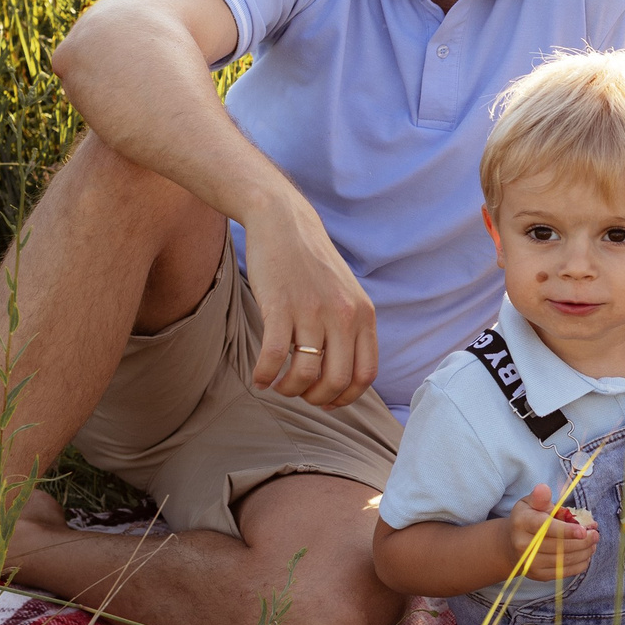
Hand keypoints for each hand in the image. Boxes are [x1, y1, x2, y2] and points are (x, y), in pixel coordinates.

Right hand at [243, 198, 378, 406]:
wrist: (285, 223)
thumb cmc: (312, 264)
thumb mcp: (347, 294)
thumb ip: (351, 329)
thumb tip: (342, 376)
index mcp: (363, 315)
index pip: (366, 374)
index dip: (347, 397)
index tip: (328, 401)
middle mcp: (342, 315)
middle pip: (337, 381)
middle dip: (316, 398)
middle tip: (300, 394)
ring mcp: (312, 311)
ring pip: (305, 374)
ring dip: (289, 390)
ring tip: (278, 385)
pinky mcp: (280, 306)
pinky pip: (272, 357)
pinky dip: (264, 375)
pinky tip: (259, 378)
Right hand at [504, 486, 596, 581]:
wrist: (512, 544)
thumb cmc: (528, 518)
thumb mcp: (530, 503)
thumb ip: (540, 497)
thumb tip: (543, 489)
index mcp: (522, 522)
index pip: (546, 528)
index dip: (566, 530)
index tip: (584, 530)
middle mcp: (523, 545)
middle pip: (558, 546)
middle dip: (582, 541)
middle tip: (596, 535)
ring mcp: (530, 562)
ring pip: (563, 560)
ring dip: (583, 552)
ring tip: (593, 543)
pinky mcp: (538, 575)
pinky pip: (563, 572)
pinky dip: (579, 564)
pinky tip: (586, 555)